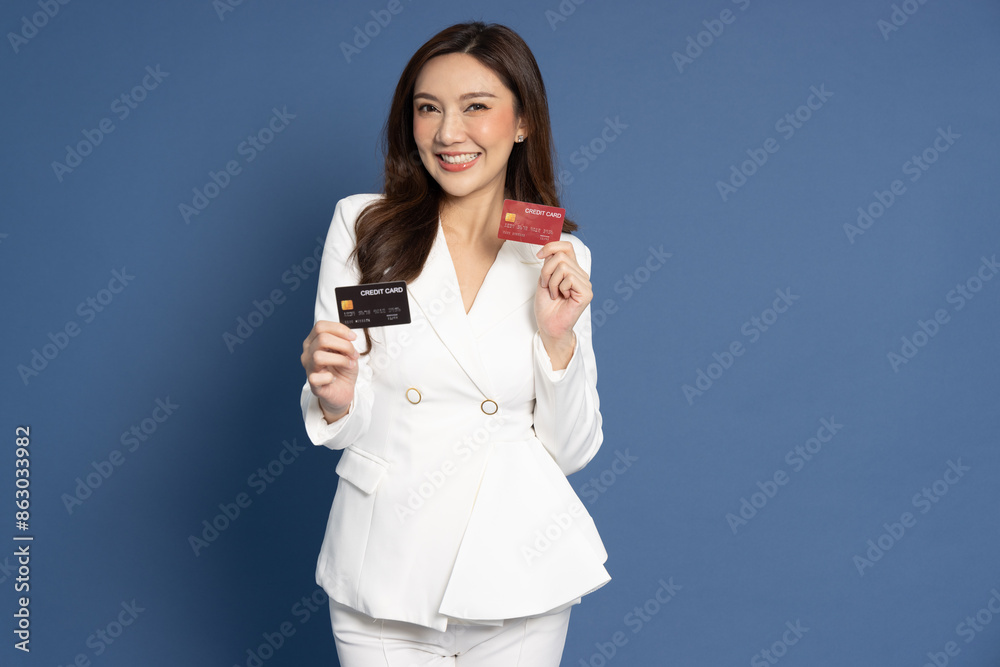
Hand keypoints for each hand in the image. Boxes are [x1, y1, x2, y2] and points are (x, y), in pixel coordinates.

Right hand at [301, 321, 359, 421]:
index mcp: (314, 341)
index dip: (339, 329)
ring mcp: (308, 368)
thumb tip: (347, 338)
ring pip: (318, 356)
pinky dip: (329, 378)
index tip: (353, 337)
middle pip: (322, 338)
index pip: (320, 326)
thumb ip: (344, 342)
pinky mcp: (312, 384)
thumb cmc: (343, 369)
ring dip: (340, 360)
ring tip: (349, 364)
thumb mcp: (347, 351)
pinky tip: (334, 378)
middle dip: (344, 345)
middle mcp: (308, 353)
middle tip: (354, 354)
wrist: (343, 390)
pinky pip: (315, 378)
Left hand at [534, 241, 591, 367]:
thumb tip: (549, 249)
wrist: (549, 325)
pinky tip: (561, 297)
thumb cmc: (546, 306)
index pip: (566, 246)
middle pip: (561, 255)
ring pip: (563, 266)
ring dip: (552, 281)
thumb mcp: (544, 279)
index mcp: (571, 269)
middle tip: (546, 285)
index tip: (539, 256)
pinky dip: (559, 287)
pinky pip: (569, 278)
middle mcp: (580, 274)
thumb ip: (549, 263)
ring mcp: (585, 283)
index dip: (551, 246)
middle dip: (546, 270)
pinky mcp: (587, 292)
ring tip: (554, 293)